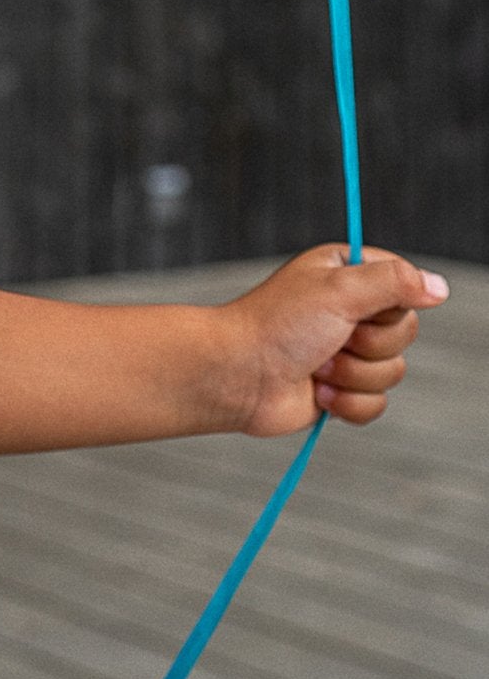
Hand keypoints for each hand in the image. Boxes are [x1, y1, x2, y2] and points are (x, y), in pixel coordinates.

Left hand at [225, 245, 448, 437]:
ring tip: (316, 365)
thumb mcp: (339, 290)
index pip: (403, 284)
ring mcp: (345, 351)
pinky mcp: (341, 389)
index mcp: (346, 274)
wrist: (239, 375)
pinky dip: (347, 403)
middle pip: (404, 333)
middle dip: (367, 344)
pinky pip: (376, 404)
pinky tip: (316, 391)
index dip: (390, 302)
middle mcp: (349, 310)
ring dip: (352, 375)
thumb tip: (438, 286)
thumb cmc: (278, 324)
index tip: (360, 306)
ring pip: (392, 372)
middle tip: (331, 337)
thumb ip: (393, 283)